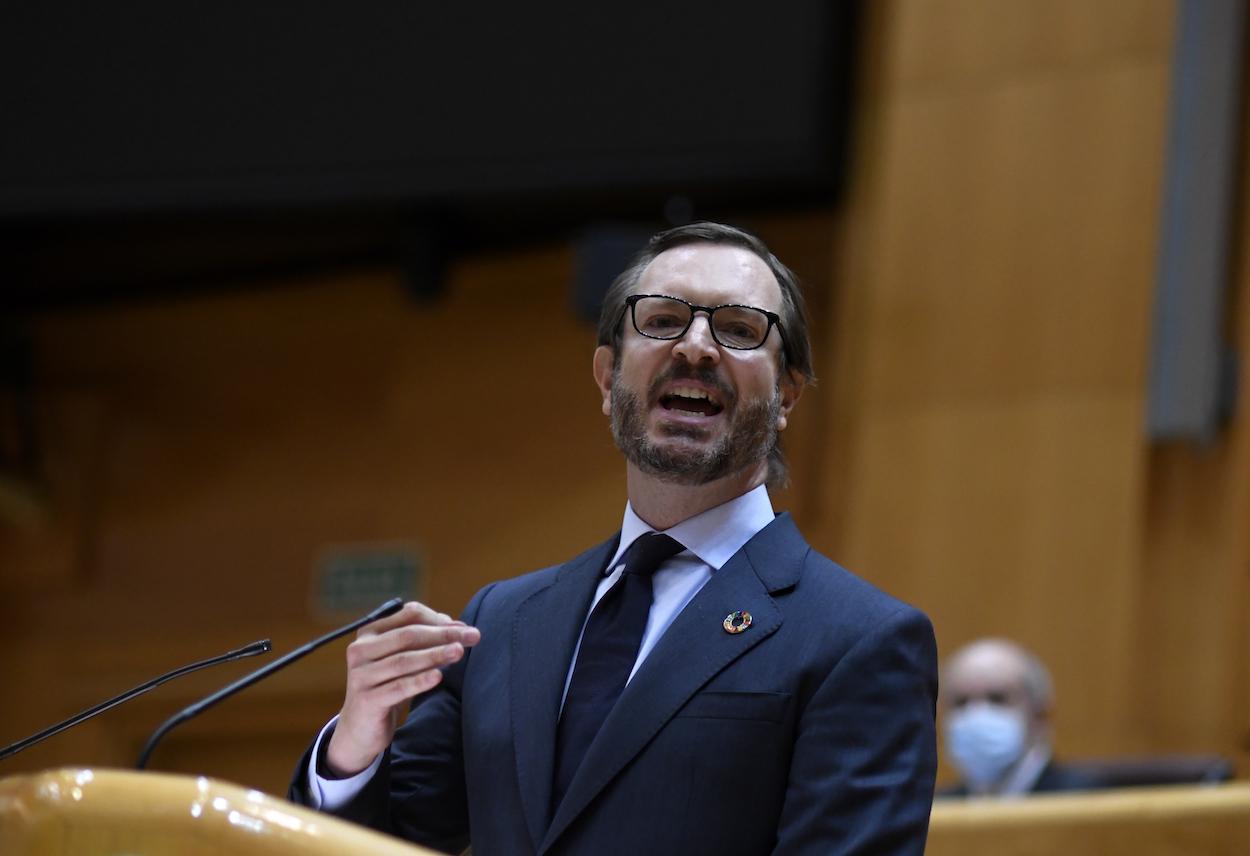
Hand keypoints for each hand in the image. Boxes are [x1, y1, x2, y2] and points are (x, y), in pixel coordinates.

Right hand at [326, 601, 480, 776]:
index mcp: (369, 633)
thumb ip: (425, 642)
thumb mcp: (403, 661)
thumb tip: (457, 626)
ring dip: (435, 654)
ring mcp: (361, 676)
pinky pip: (398, 687)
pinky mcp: (366, 700)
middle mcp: (361, 651)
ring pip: (403, 661)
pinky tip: (439, 676)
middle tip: (472, 636)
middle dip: (443, 634)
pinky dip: (419, 680)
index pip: (408, 615)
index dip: (438, 619)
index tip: (463, 627)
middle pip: (408, 636)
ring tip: (459, 651)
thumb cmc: (387, 687)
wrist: (361, 729)